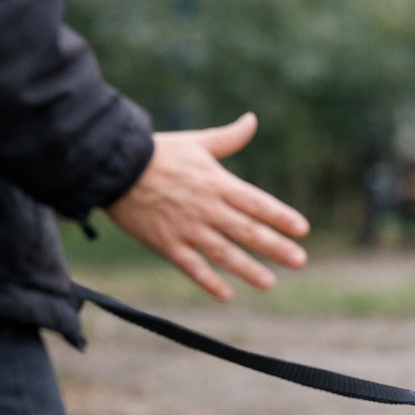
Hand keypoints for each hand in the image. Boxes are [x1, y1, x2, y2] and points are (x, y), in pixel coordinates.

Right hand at [104, 112, 309, 300]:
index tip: (302, 229)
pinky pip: (191, 266)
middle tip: (300, 261)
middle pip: (246, 230)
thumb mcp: (196, 142)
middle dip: (275, 247)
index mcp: (217, 183)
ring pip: (222, 252)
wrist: (111, 166)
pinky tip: (226, 294)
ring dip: (247, 268)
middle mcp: (207, 208)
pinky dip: (208, 281)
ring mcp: (186, 227)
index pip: (256, 202)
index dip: (280, 216)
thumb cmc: (157, 153)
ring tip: (269, 283)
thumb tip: (252, 120)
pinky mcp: (166, 243)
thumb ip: (228, 138)